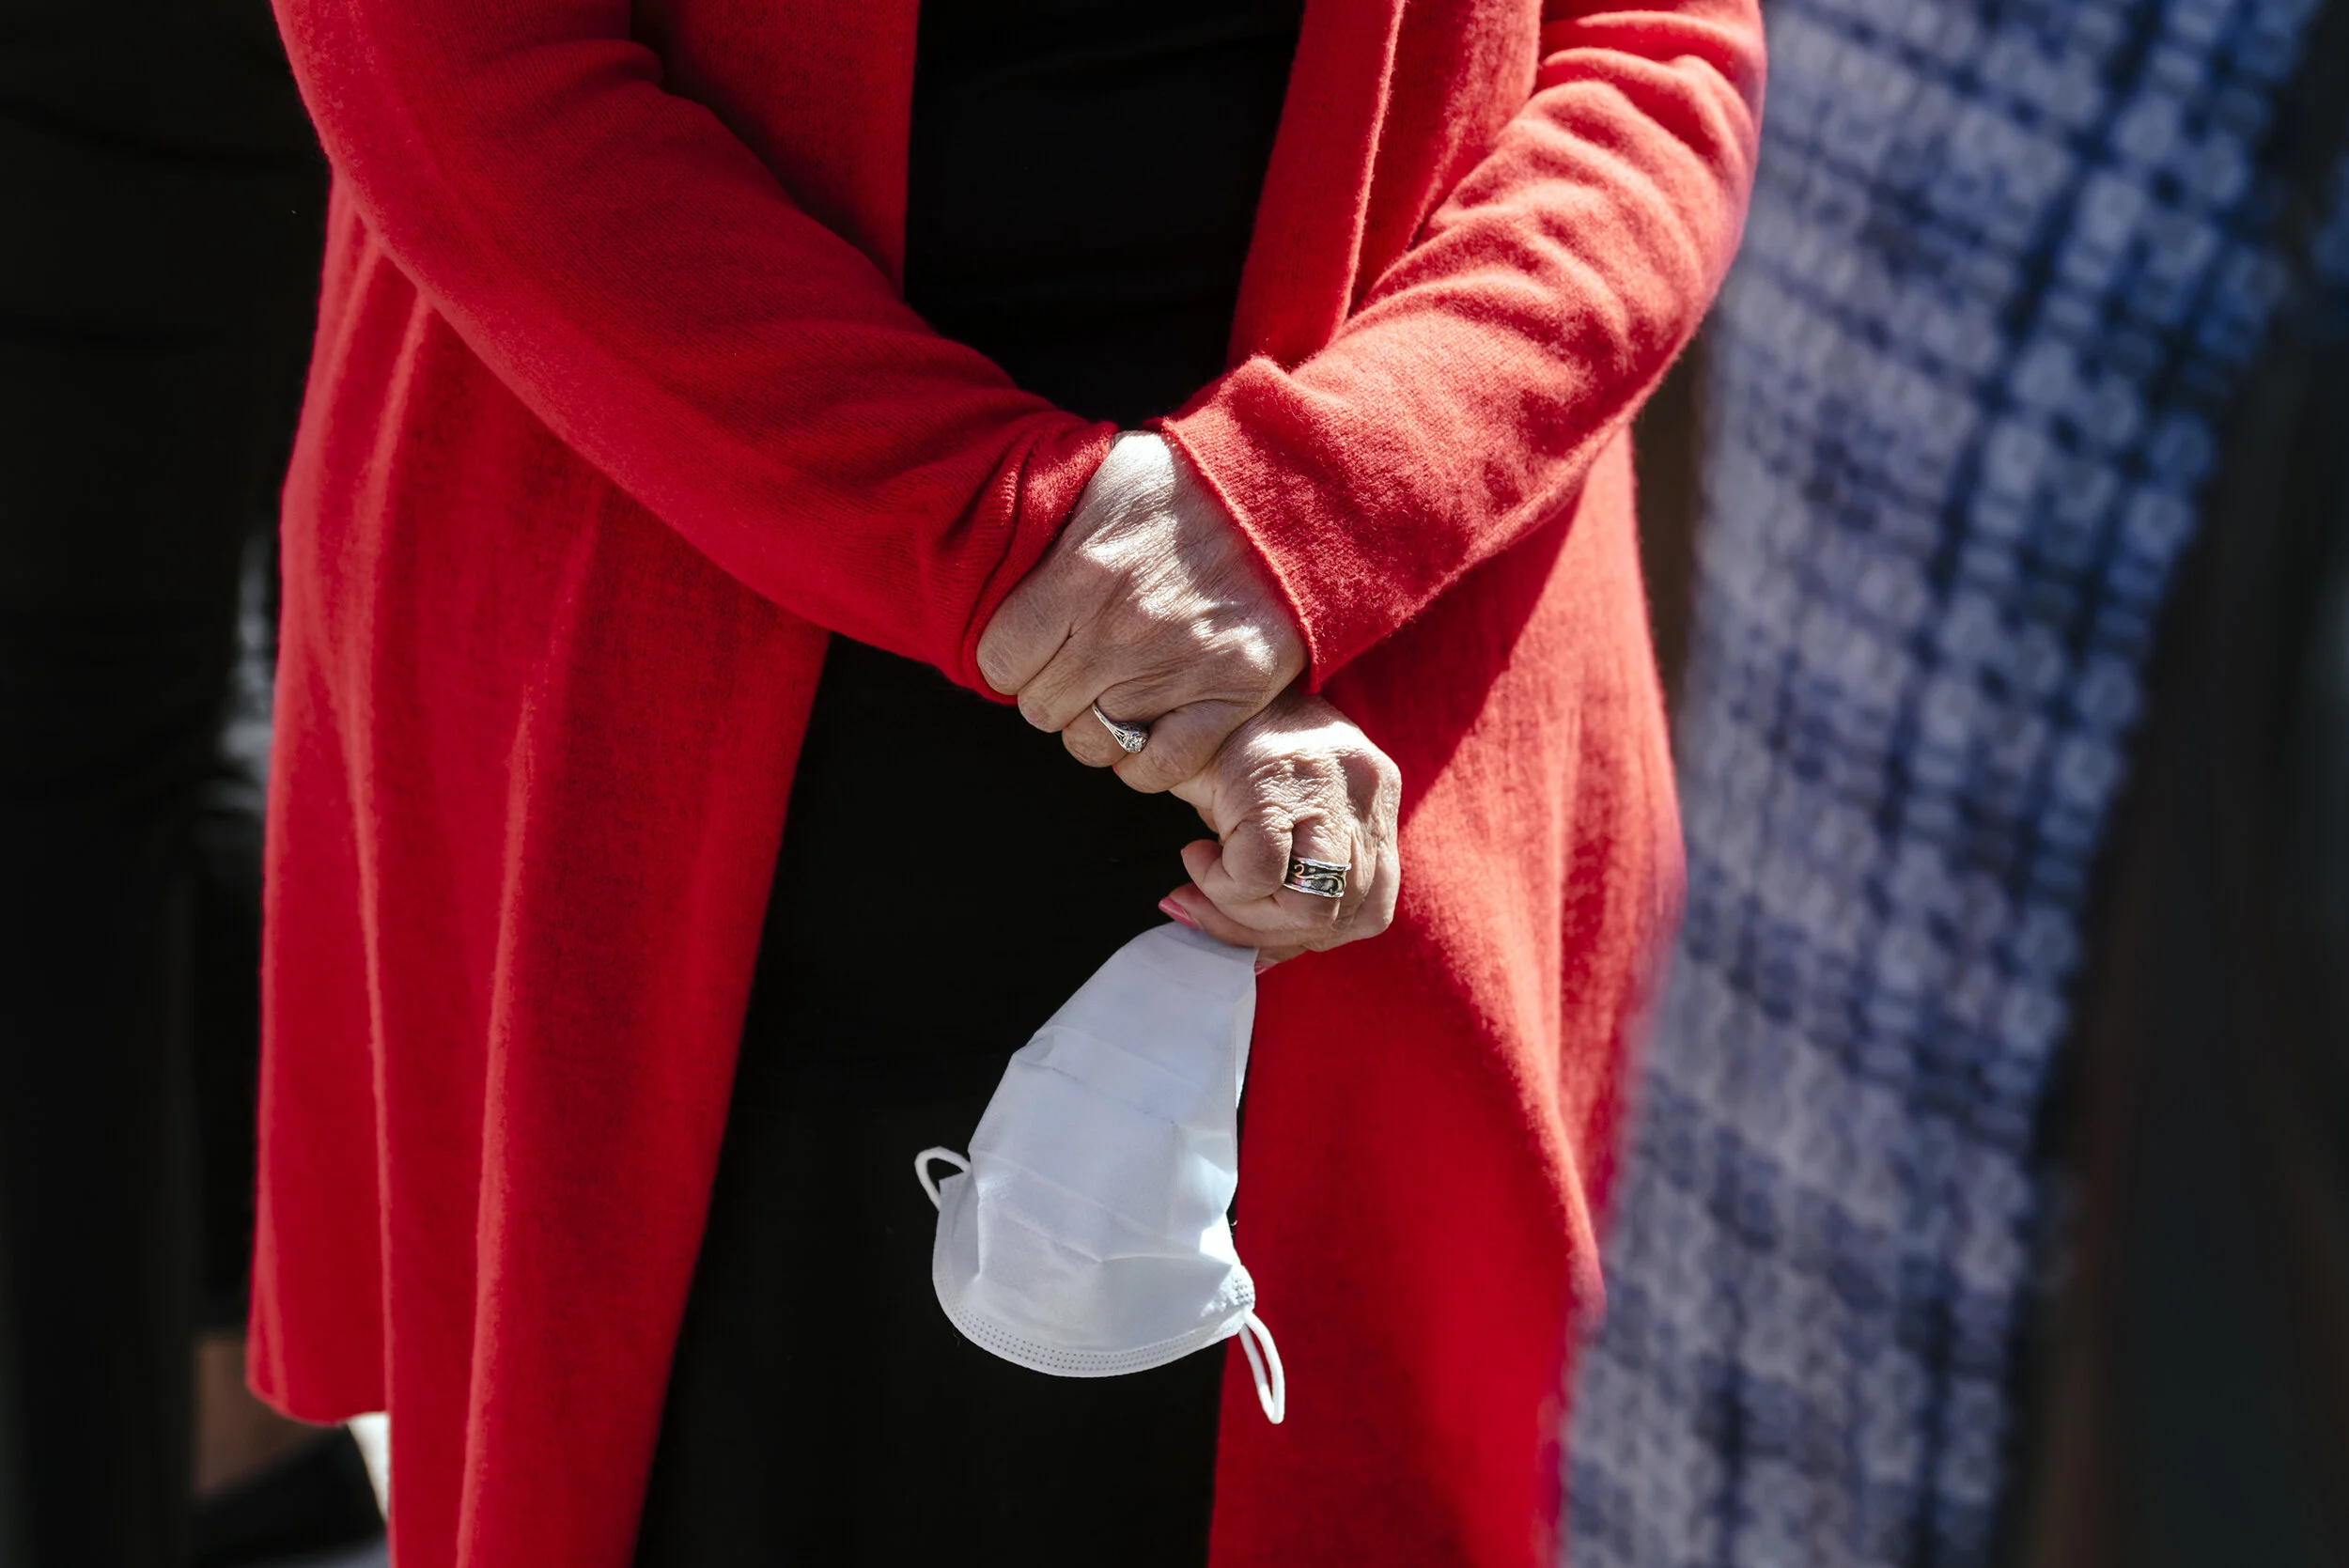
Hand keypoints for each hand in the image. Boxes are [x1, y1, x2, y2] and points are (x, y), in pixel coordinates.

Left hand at [975, 432, 1305, 793]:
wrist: (1290, 493)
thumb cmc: (1189, 482)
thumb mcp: (1104, 475)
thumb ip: (1053, 524)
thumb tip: (1005, 554)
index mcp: (1081, 572)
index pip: (998, 659)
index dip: (1007, 658)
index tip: (1027, 648)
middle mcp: (1122, 629)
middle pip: (1040, 707)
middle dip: (1048, 691)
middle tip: (1072, 670)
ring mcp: (1177, 668)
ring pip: (1092, 743)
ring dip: (1093, 728)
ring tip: (1109, 697)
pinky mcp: (1230, 695)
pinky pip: (1160, 766)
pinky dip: (1144, 762)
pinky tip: (1146, 731)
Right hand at [1157, 690, 1401, 968]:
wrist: (1193, 673)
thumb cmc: (1231, 743)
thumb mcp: (1282, 808)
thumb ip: (1292, 873)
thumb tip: (1261, 954)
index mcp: (1375, 791)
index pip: (1372, 903)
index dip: (1313, 935)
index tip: (1257, 934)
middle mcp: (1365, 786)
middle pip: (1346, 914)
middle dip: (1272, 936)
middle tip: (1213, 914)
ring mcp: (1327, 784)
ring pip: (1311, 907)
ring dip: (1245, 917)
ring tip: (1204, 885)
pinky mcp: (1276, 784)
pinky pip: (1259, 878)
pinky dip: (1221, 888)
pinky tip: (1196, 857)